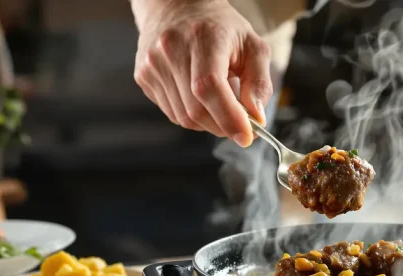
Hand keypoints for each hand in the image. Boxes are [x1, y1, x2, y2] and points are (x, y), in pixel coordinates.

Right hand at [131, 0, 271, 146]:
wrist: (178, 8)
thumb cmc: (221, 28)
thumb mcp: (253, 47)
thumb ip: (259, 82)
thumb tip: (256, 117)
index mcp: (202, 37)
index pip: (209, 86)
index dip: (228, 117)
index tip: (247, 136)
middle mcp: (171, 49)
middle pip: (196, 109)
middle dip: (223, 125)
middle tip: (240, 124)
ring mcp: (153, 64)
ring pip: (183, 118)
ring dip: (208, 123)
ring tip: (220, 103)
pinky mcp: (143, 76)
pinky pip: (172, 113)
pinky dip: (192, 116)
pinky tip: (200, 98)